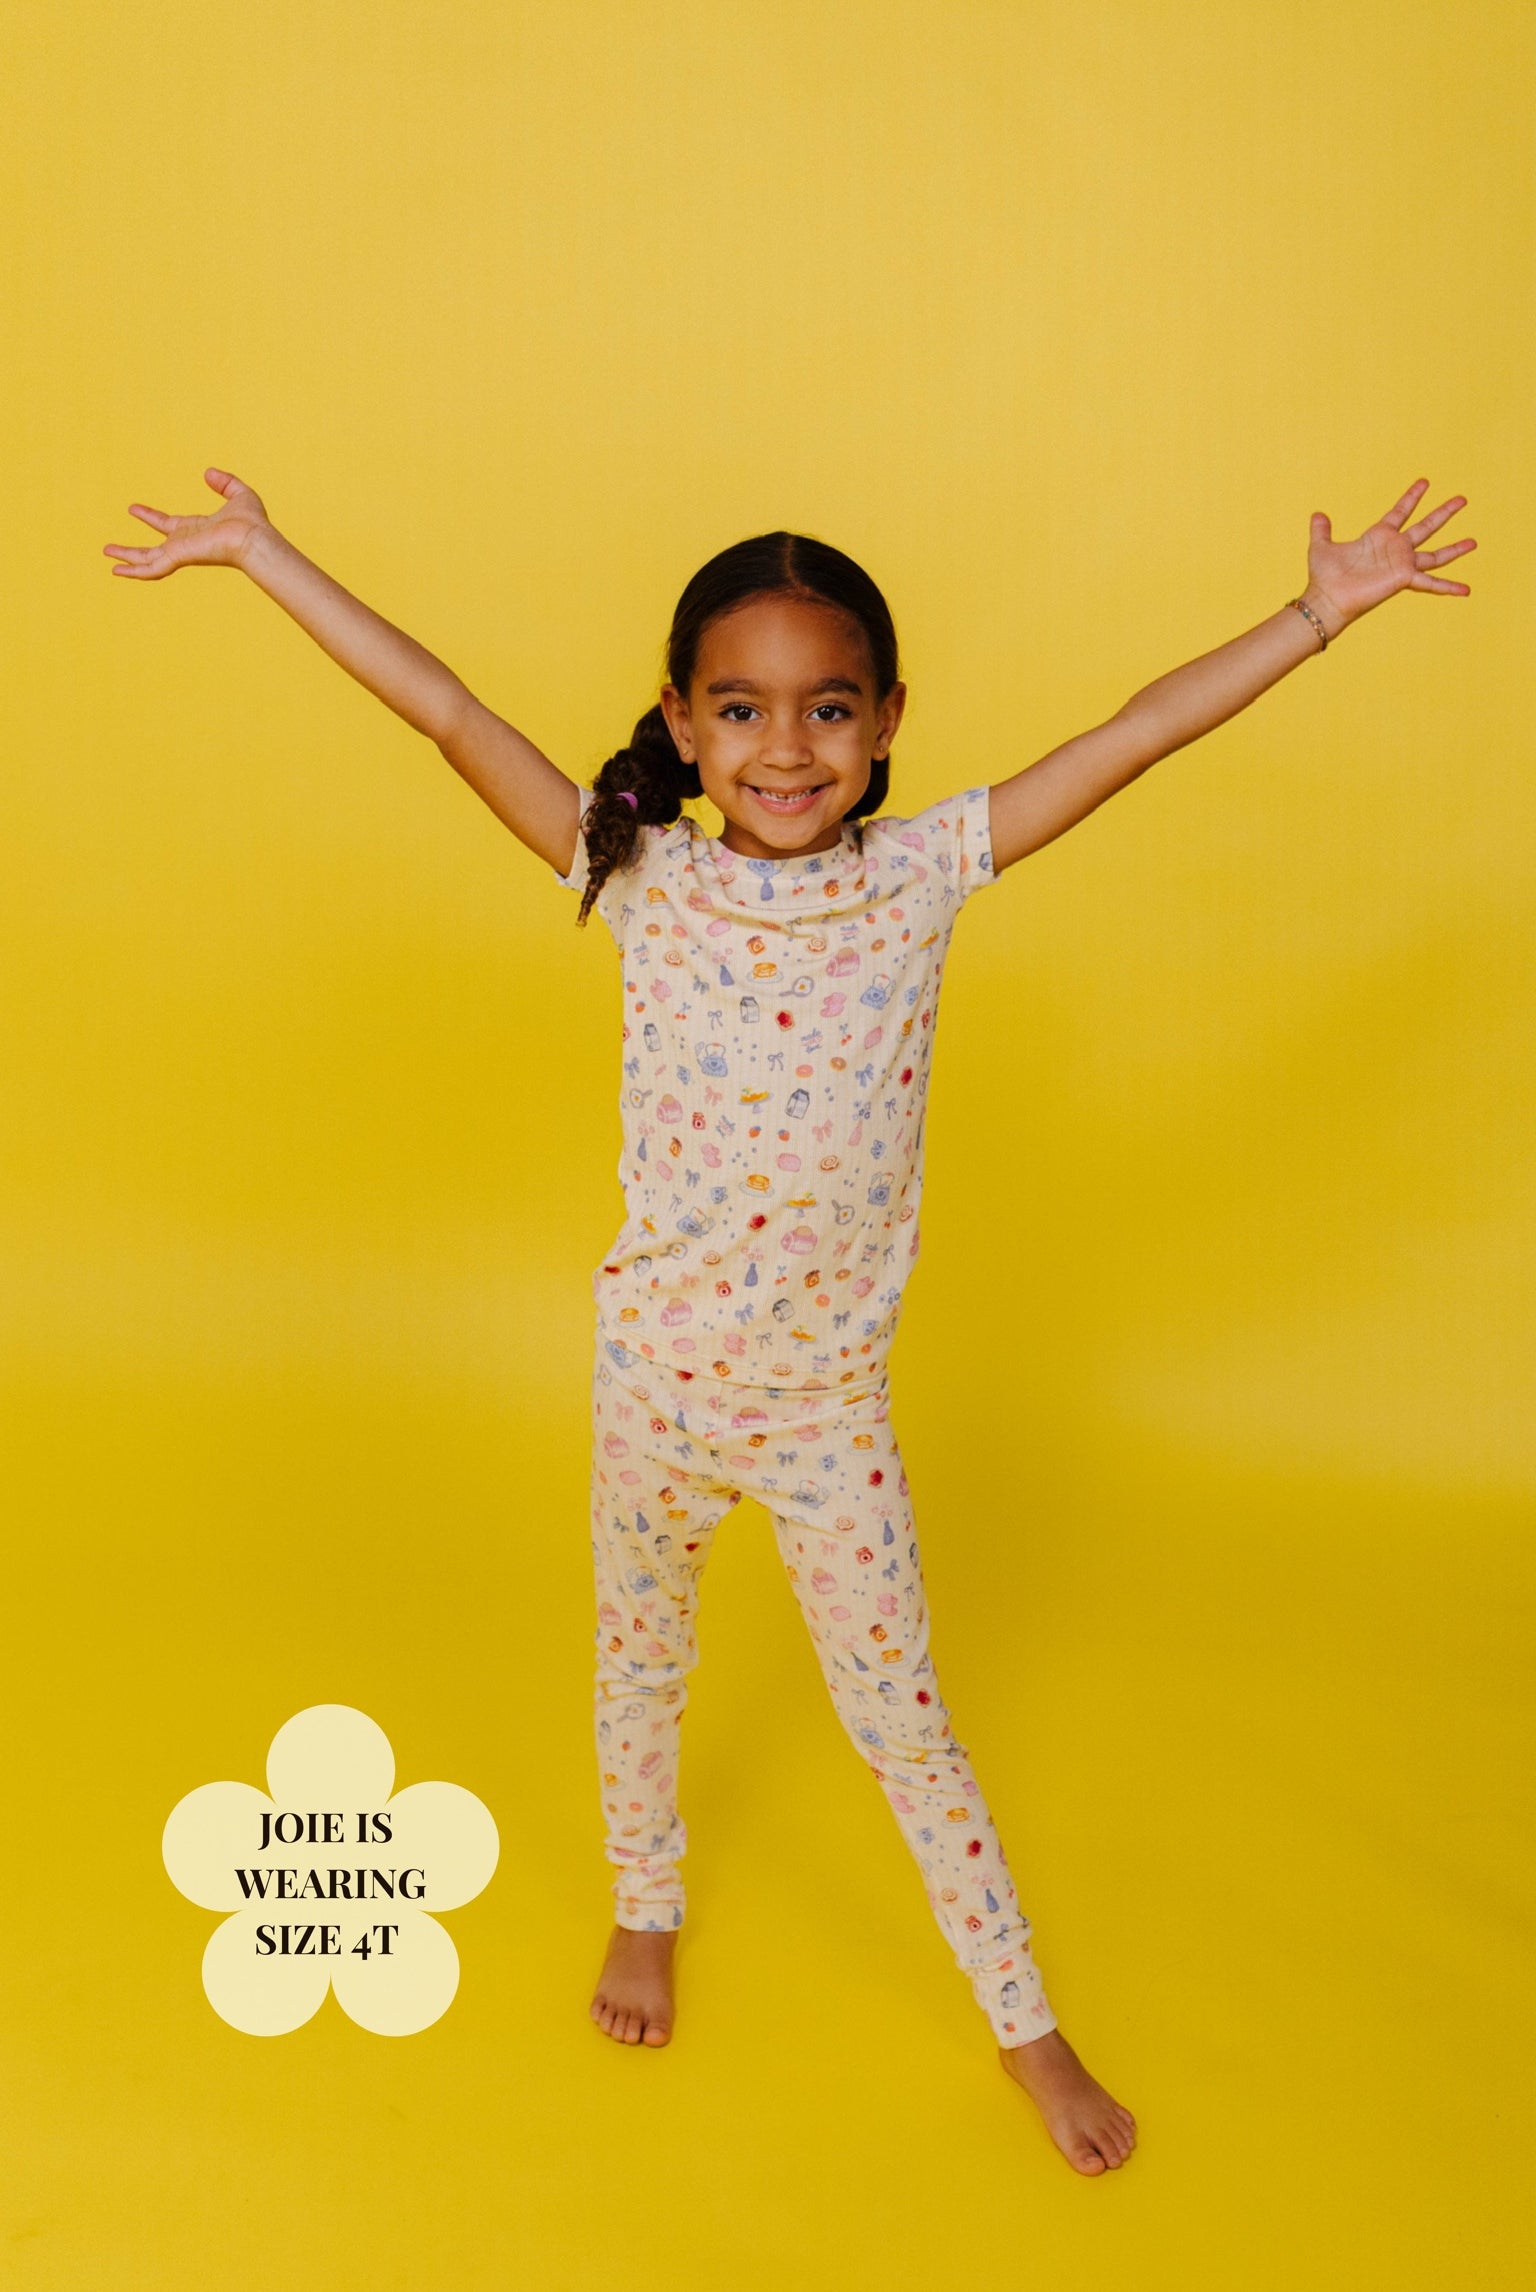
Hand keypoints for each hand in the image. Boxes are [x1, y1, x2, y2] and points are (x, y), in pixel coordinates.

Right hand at [103, 467, 272, 577]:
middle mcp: (185, 544)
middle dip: (132, 549)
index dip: (150, 517)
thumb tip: (208, 472)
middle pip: (152, 549)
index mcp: (195, 530)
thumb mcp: (238, 493)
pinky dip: (134, 571)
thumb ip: (224, 482)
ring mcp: (181, 553)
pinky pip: (152, 568)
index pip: (167, 525)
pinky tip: (116, 570)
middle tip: (110, 548)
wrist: (255, 538)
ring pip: (147, 560)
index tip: (133, 508)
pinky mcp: (179, 557)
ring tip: (107, 557)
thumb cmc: (252, 522)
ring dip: (127, 559)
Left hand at [1303, 478, 1474, 633]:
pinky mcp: (1403, 578)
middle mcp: (1395, 550)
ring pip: (1435, 554)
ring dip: (1455, 549)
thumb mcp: (1321, 546)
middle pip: (1425, 527)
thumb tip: (1317, 514)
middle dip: (1443, 512)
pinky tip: (1466, 590)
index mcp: (1379, 537)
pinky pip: (1431, 582)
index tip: (1425, 482)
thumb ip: (1322, 530)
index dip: (1412, 497)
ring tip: (1474, 542)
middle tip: (1462, 498)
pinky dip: (1448, 587)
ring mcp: (1401, 565)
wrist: (1326, 599)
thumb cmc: (1324, 576)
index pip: (1400, 512)